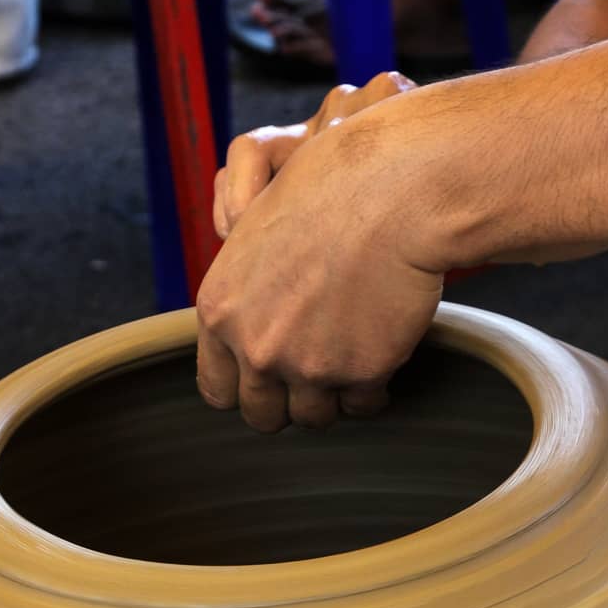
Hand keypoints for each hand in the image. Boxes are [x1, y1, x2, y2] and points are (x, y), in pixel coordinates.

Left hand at [197, 92, 443, 432]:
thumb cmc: (327, 191)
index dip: (243, 389)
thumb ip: (240, 297)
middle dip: (284, 404)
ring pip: (312, 418)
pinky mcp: (359, 373)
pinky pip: (361, 407)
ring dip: (330, 399)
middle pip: (262, 415)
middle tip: (309, 380)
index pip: (216, 389)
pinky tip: (378, 362)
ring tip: (347, 369)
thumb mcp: (253, 235)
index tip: (264, 380)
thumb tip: (242, 340)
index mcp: (220, 313)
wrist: (391, 189)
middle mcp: (256, 347)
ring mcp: (307, 365)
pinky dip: (371, 391)